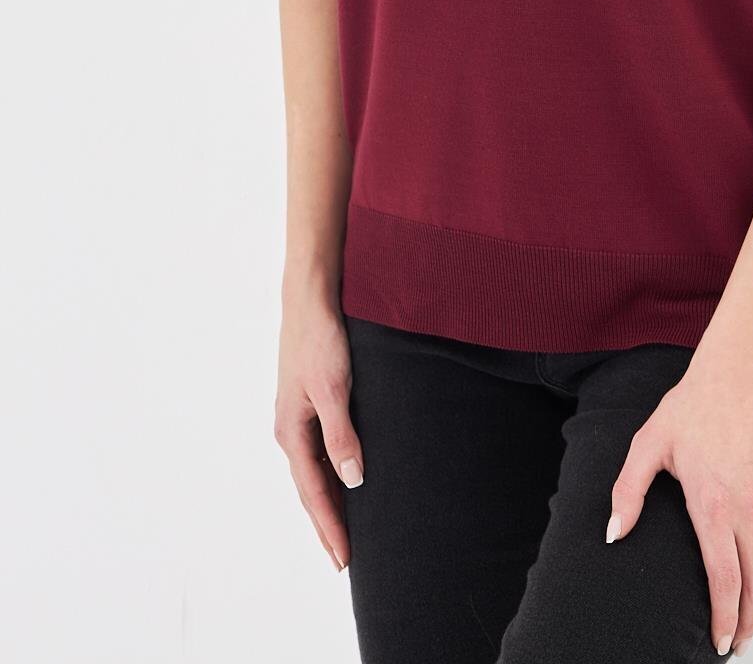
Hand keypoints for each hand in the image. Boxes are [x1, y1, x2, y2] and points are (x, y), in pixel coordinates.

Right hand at [274, 290, 364, 572]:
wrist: (311, 297)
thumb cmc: (321, 338)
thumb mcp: (335, 388)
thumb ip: (342, 435)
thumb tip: (354, 481)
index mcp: (291, 432)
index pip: (315, 493)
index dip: (331, 527)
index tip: (345, 560)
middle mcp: (292, 429)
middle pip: (312, 488)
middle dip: (328, 524)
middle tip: (346, 560)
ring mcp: (299, 416)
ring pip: (316, 471)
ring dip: (330, 501)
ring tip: (348, 530)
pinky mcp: (312, 401)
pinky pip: (321, 450)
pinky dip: (332, 473)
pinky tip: (346, 478)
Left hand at [605, 358, 752, 654]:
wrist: (737, 376)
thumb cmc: (690, 409)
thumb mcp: (648, 445)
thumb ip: (628, 492)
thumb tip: (613, 534)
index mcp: (711, 505)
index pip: (723, 580)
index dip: (723, 618)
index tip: (720, 643)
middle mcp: (747, 509)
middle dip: (746, 622)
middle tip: (737, 643)